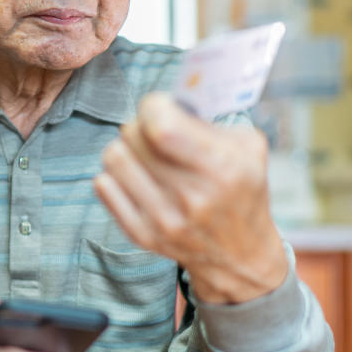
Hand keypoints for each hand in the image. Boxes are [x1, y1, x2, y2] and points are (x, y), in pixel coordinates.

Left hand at [93, 93, 286, 303]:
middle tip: (155, 131)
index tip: (161, 106)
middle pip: (133, 136)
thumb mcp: (248, 146)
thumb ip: (211, 116)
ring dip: (126, 147)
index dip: (153, 106)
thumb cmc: (242, 189)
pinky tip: (137, 177)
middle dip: (141, 124)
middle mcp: (192, 198)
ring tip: (144, 153)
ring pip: (114, 157)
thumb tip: (169, 96)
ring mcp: (164, 220)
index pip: (162, 126)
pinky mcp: (142, 235)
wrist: (239, 255)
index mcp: (223, 168)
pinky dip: (116, 174)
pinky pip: (104, 185)